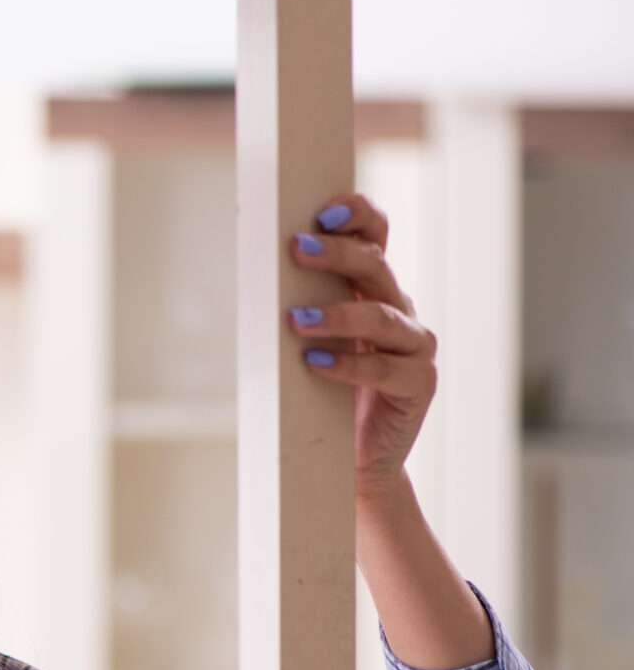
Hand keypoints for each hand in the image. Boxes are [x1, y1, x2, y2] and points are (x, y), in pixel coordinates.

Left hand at [285, 194, 437, 500]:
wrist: (351, 458)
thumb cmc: (321, 391)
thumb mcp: (309, 339)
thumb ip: (298, 304)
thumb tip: (252, 273)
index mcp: (373, 288)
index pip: (375, 236)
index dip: (357, 216)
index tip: (322, 211)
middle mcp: (399, 310)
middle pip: (377, 266)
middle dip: (337, 253)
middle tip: (297, 249)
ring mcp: (414, 347)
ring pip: (383, 317)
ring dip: (338, 315)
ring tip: (296, 321)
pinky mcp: (418, 384)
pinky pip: (386, 368)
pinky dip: (349, 364)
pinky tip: (315, 363)